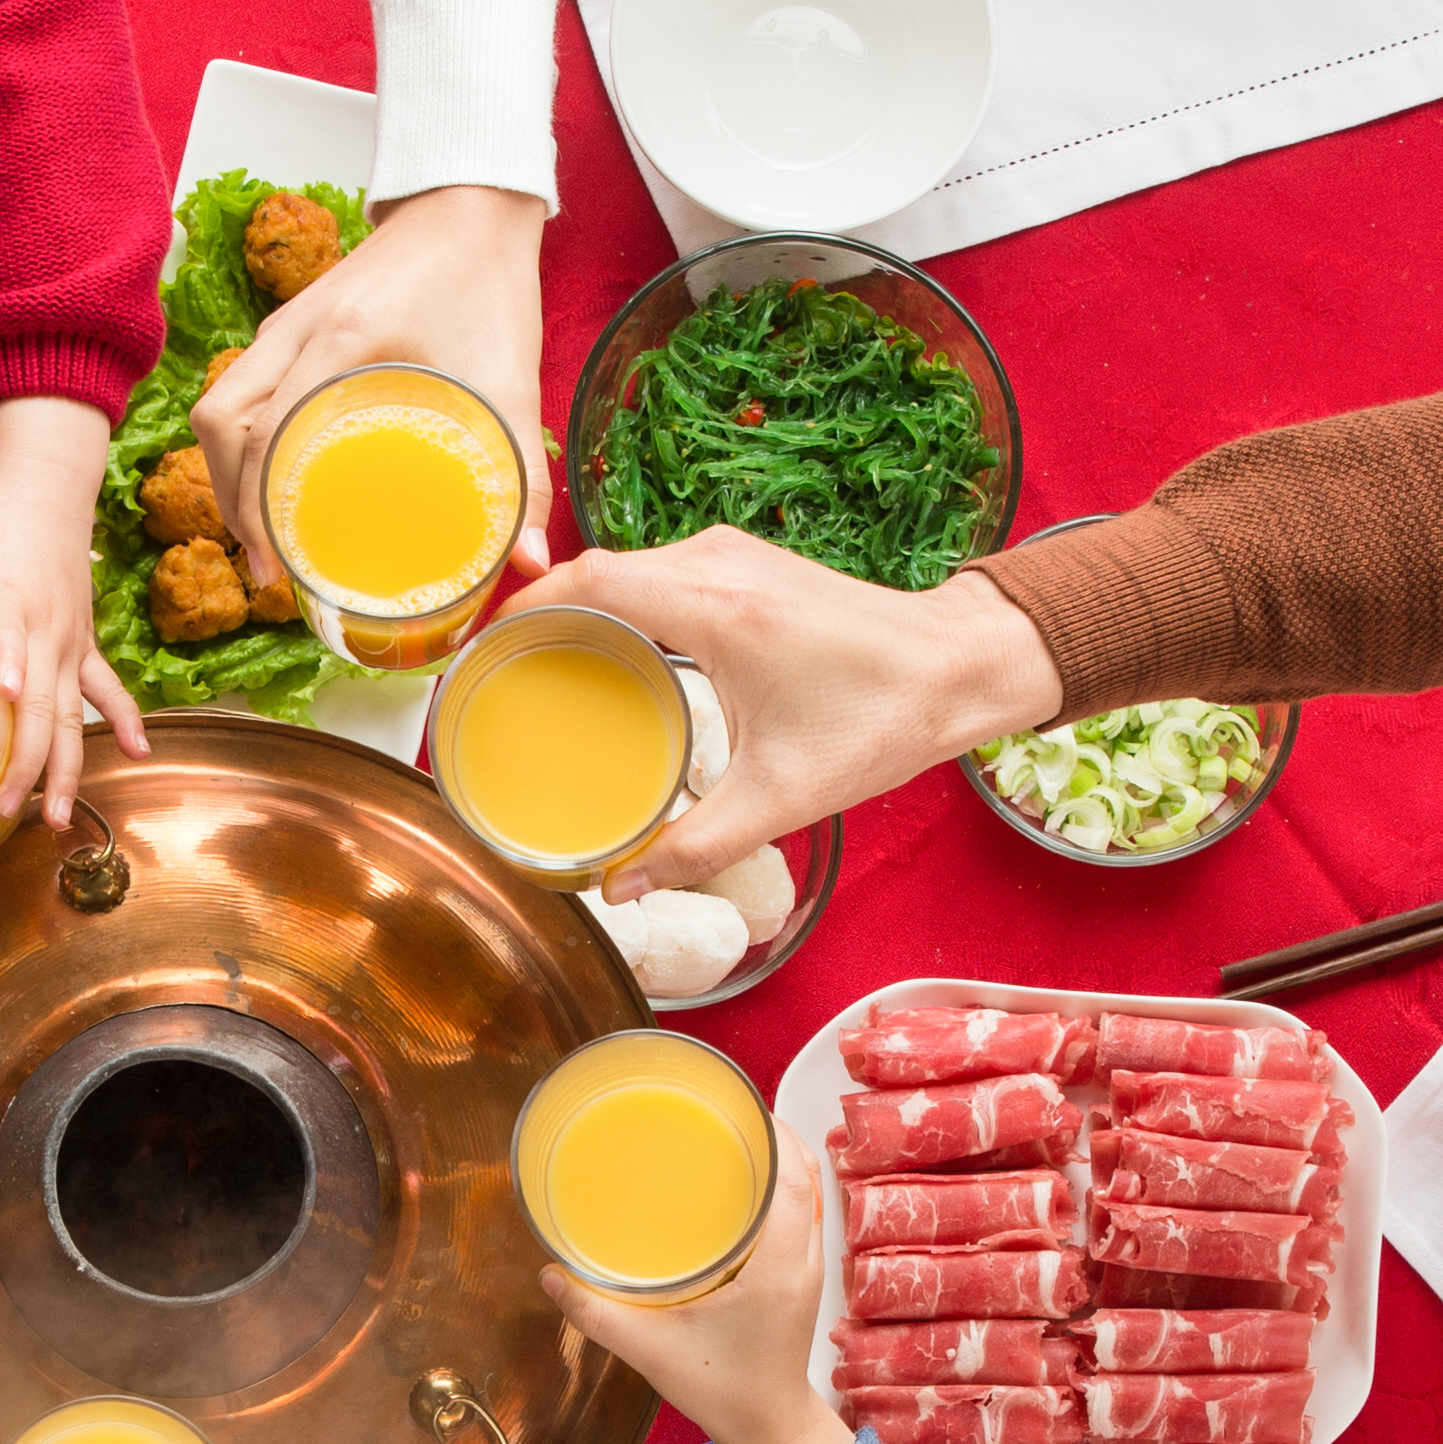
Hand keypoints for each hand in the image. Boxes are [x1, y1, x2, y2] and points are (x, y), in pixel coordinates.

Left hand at [0, 395, 145, 831]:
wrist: (45, 489)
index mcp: (4, 599)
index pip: (7, 636)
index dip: (6, 666)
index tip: (6, 700)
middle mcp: (46, 627)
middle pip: (44, 706)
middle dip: (28, 764)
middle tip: (6, 810)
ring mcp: (70, 640)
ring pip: (74, 715)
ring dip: (69, 769)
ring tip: (61, 819)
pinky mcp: (84, 644)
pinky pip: (107, 690)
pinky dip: (124, 721)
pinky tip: (138, 755)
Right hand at [194, 185, 555, 585]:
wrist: (471, 206)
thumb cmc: (487, 282)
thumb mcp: (511, 380)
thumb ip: (522, 474)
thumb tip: (530, 562)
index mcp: (340, 338)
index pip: (263, 431)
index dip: (254, 509)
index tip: (273, 569)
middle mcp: (296, 327)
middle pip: (218, 420)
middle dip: (229, 498)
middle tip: (266, 564)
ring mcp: (287, 322)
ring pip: (219, 402)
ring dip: (228, 470)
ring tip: (262, 533)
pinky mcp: (293, 324)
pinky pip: (241, 386)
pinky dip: (243, 438)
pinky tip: (276, 479)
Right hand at [493, 532, 1060, 895]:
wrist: (960, 667)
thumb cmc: (881, 720)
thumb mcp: (782, 795)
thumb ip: (693, 846)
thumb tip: (620, 889)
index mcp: (718, 607)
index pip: (591, 580)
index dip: (524, 608)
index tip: (482, 649)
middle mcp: (720, 562)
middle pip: (599, 567)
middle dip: (540, 611)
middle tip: (497, 669)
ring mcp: (738, 554)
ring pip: (631, 564)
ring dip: (583, 604)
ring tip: (541, 662)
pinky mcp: (753, 563)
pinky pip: (662, 569)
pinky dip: (624, 601)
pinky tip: (611, 651)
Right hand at [544, 1135, 852, 1443]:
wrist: (768, 1429)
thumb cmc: (722, 1391)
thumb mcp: (650, 1350)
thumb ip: (595, 1313)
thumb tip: (548, 1275)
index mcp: (780, 1265)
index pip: (793, 1178)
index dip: (772, 1132)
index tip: (735, 1106)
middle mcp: (805, 1257)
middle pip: (805, 1172)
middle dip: (770, 1133)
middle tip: (721, 1114)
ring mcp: (810, 1266)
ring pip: (807, 1191)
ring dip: (777, 1159)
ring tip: (728, 1139)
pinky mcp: (801, 1276)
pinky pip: (800, 1213)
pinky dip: (779, 1187)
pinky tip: (738, 1187)